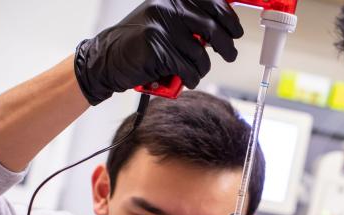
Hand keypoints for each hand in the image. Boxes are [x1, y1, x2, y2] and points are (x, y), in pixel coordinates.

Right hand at [74, 0, 243, 104]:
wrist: (107, 59)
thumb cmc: (141, 42)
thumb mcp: (165, 21)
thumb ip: (190, 18)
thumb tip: (223, 25)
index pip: (213, 3)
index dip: (229, 19)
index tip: (236, 31)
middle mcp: (168, 8)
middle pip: (213, 29)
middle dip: (227, 47)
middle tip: (230, 55)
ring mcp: (162, 28)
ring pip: (201, 55)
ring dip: (202, 68)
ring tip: (192, 71)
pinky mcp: (158, 49)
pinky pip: (188, 70)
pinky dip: (190, 79)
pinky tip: (183, 79)